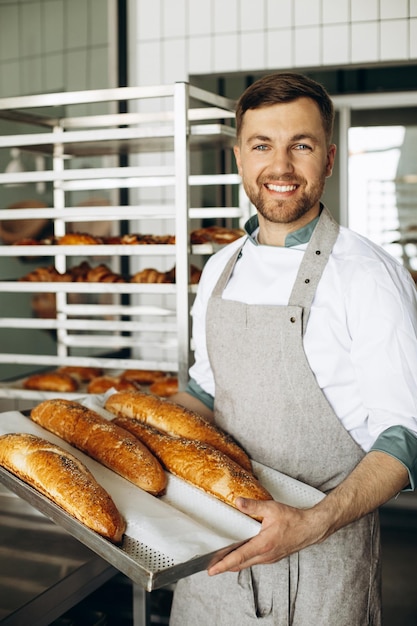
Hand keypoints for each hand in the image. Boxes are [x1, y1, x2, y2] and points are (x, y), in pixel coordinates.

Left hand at [207, 497, 322, 575]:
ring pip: (247, 564)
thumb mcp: (271, 509)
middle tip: (211, 567)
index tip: (212, 571)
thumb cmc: (293, 519)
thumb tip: (238, 502)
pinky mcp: (273, 557)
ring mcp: (269, 558)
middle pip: (240, 565)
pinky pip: (255, 561)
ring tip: (221, 560)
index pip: (238, 557)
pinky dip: (244, 560)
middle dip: (224, 566)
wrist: (311, 528)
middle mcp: (265, 555)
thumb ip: (253, 506)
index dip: (223, 565)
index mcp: (263, 545)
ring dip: (234, 563)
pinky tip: (240, 554)